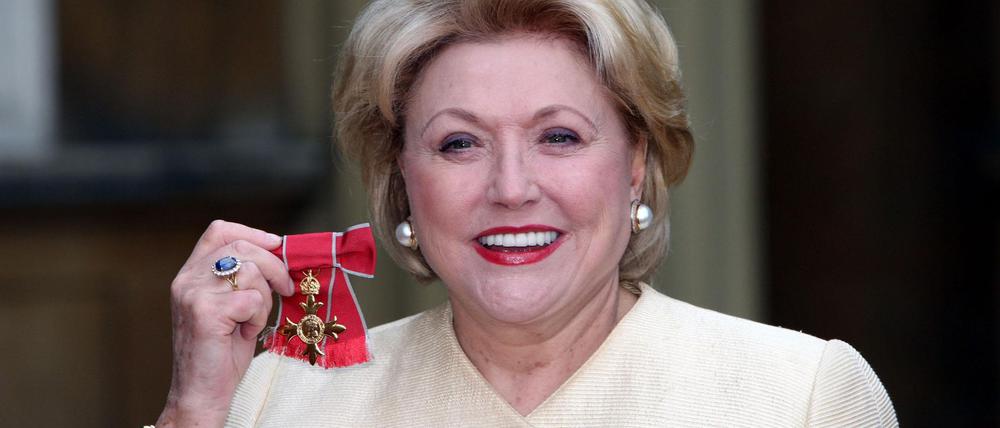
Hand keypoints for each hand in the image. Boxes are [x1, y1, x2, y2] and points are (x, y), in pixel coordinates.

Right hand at [157, 220, 293, 426]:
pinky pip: (252, 299)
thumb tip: (279, 253)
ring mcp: (194, 294)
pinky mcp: (206, 312)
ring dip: (263, 299)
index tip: (276, 244)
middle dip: (274, 266)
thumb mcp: (231, 306)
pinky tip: (245, 333)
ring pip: (251, 272)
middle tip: (286, 288)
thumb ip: (242, 278)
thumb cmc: (221, 351)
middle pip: (242, 248)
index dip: (252, 233)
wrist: (201, 392)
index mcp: (190, 274)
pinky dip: (258, 318)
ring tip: (251, 322)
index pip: (218, 231)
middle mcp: (187, 279)